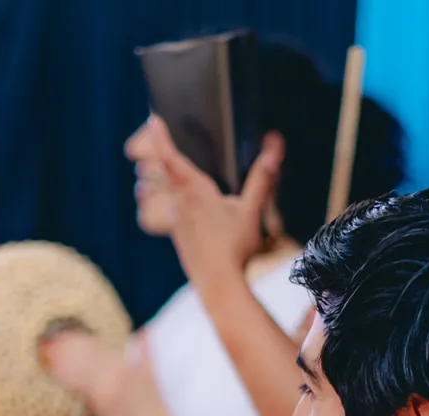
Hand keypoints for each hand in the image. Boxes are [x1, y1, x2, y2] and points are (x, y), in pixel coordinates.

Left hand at [39, 333, 169, 415]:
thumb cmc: (153, 403)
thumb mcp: (151, 373)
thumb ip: (145, 351)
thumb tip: (144, 331)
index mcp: (126, 366)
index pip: (100, 348)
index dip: (83, 339)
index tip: (68, 330)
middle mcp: (116, 375)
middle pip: (88, 356)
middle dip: (68, 347)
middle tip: (48, 338)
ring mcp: (107, 390)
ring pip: (80, 371)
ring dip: (63, 361)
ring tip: (46, 351)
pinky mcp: (100, 405)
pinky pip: (80, 389)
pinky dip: (67, 379)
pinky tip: (54, 372)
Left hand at [145, 116, 284, 282]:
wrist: (217, 285)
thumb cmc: (235, 249)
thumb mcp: (252, 211)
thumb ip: (262, 178)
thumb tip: (275, 145)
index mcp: (195, 191)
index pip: (171, 157)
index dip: (160, 136)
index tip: (152, 117)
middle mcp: (180, 203)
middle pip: (164, 170)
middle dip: (160, 150)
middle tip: (157, 132)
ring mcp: (177, 221)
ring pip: (166, 191)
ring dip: (165, 176)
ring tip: (166, 163)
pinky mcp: (179, 236)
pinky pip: (174, 210)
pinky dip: (175, 198)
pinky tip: (184, 204)